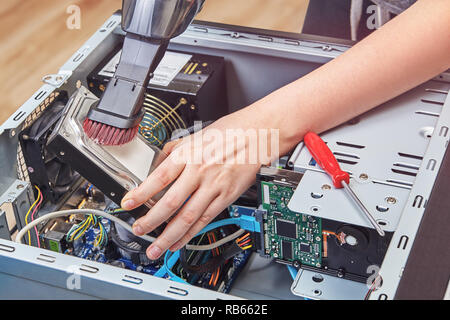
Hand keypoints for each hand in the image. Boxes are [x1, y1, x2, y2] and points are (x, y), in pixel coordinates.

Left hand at [121, 107, 277, 259]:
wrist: (256, 135)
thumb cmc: (227, 133)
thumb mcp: (193, 136)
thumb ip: (172, 152)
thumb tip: (154, 169)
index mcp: (188, 154)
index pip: (159, 177)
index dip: (141, 193)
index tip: (127, 204)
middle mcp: (199, 171)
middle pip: (171, 202)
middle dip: (151, 220)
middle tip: (139, 230)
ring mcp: (213, 186)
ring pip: (188, 216)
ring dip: (169, 235)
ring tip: (156, 248)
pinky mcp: (226, 197)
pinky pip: (205, 219)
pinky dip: (190, 233)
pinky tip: (179, 241)